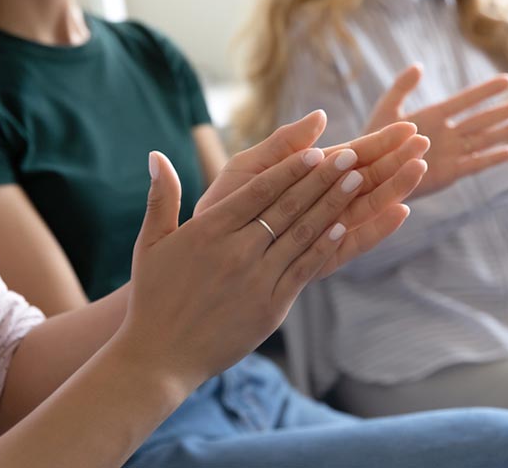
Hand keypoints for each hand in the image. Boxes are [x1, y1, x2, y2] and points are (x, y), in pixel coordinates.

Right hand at [121, 144, 425, 391]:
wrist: (160, 358)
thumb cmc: (153, 297)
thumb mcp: (150, 244)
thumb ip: (161, 197)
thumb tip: (156, 154)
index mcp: (210, 230)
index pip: (259, 190)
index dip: (290, 169)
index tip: (316, 149)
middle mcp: (237, 251)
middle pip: (288, 207)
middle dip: (322, 178)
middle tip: (351, 154)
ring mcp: (257, 279)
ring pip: (302, 234)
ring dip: (333, 205)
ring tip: (357, 181)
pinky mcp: (271, 306)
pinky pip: (304, 269)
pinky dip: (324, 246)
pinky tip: (344, 227)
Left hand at [195, 109, 429, 276]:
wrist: (202, 250)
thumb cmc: (223, 203)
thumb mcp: (250, 166)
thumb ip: (284, 144)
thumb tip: (320, 116)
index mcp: (310, 176)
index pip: (354, 155)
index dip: (382, 142)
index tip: (409, 128)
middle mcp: (324, 202)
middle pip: (369, 179)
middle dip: (397, 162)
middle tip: (425, 144)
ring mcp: (325, 230)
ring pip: (367, 207)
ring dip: (395, 189)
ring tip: (419, 170)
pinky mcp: (321, 258)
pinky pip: (353, 243)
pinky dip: (377, 229)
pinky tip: (400, 212)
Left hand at [365, 65, 507, 197]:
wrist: (368, 175)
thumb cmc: (373, 142)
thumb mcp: (387, 111)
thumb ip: (401, 88)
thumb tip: (419, 66)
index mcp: (435, 116)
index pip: (466, 100)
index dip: (487, 90)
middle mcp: (448, 134)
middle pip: (484, 119)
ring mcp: (450, 154)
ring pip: (485, 139)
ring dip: (507, 131)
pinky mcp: (449, 174)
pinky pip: (474, 164)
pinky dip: (491, 158)